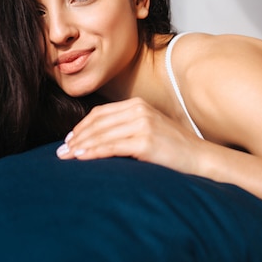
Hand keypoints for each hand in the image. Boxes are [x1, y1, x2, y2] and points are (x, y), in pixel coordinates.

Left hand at [57, 97, 204, 173]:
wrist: (200, 158)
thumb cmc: (174, 148)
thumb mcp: (150, 129)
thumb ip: (128, 128)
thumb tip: (99, 138)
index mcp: (138, 105)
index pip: (101, 113)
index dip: (82, 126)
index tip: (70, 140)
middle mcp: (139, 110)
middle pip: (98, 123)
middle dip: (77, 137)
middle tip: (61, 151)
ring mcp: (143, 124)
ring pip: (102, 134)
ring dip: (81, 146)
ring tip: (66, 157)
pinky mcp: (146, 141)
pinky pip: (112, 146)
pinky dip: (94, 152)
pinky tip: (82, 158)